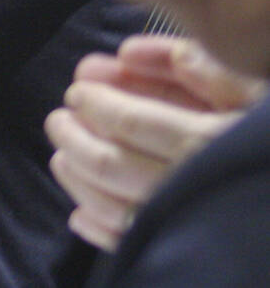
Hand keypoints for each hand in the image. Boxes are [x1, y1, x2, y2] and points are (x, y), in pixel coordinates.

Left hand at [45, 34, 265, 249]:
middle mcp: (198, 189)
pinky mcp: (194, 256)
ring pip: (117, 207)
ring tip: (61, 158)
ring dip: (80, 180)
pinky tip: (81, 217)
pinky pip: (136, 246)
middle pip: (115, 165)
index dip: (99, 103)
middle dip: (77, 139)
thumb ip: (206, 68)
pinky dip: (102, 231)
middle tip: (58, 119)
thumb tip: (131, 52)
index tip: (79, 87)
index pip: (134, 122)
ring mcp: (193, 226)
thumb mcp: (262, 88)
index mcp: (215, 142)